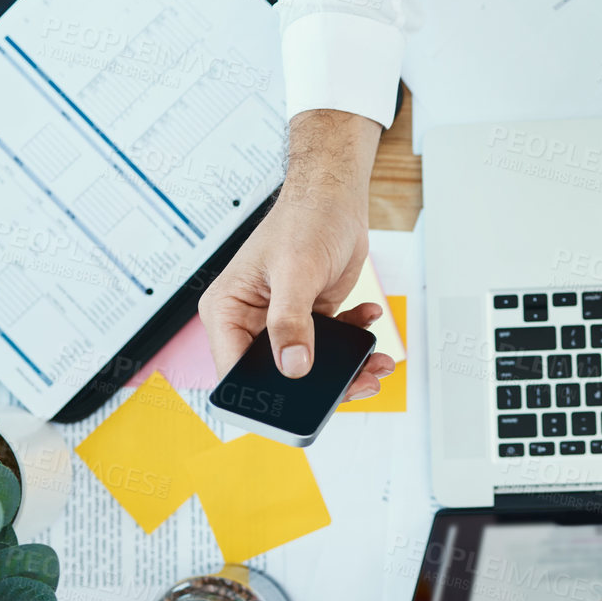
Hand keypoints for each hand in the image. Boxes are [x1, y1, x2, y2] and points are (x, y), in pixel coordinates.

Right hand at [199, 110, 394, 393]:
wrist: (335, 196)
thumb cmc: (304, 218)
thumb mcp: (295, 272)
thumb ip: (290, 322)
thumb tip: (292, 367)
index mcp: (227, 311)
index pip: (235, 372)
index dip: (264, 395)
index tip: (301, 404)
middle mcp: (250, 321)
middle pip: (277, 376)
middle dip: (318, 385)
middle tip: (357, 383)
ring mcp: (281, 322)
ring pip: (309, 366)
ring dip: (344, 368)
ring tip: (374, 364)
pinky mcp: (310, 318)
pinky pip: (330, 346)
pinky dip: (353, 342)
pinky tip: (367, 320)